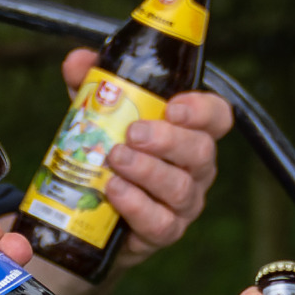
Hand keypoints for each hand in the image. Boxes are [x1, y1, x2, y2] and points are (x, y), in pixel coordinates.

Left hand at [61, 53, 230, 256]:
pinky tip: (115, 191)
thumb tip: (77, 62)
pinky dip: (136, 205)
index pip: (217, 116)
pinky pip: (160, 222)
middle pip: (200, 151)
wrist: (92, 213)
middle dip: (167, 140)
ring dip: (147, 171)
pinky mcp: (165, 232)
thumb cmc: (109, 151)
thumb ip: (92, 86)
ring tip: (115, 159)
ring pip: (180, 187)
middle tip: (133, 132)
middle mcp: (196, 168)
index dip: (202, 110)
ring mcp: (184, 203)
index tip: (173, 106)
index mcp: (191, 132)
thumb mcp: (99, 113)